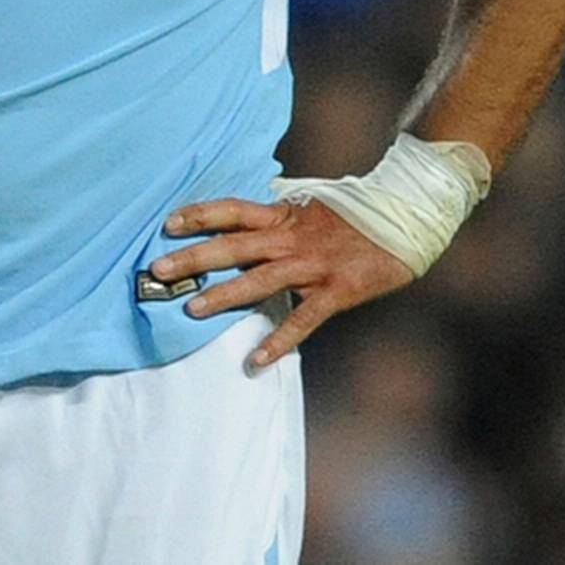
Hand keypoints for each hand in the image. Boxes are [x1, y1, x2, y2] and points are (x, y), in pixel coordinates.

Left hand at [152, 195, 413, 368]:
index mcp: (285, 216)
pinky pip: (303, 318)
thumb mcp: (312, 206)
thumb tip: (247, 216)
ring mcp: (313, 264)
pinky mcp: (336, 290)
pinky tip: (256, 360)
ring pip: (261, 280)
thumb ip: (280, 214)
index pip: (234, 210)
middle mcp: (293, 237)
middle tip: (158, 270)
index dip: (201, 215)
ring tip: (192, 309)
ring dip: (225, 294)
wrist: (405, 217)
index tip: (169, 223)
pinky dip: (279, 340)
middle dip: (195, 257)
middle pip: (235, 245)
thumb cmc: (356, 214)